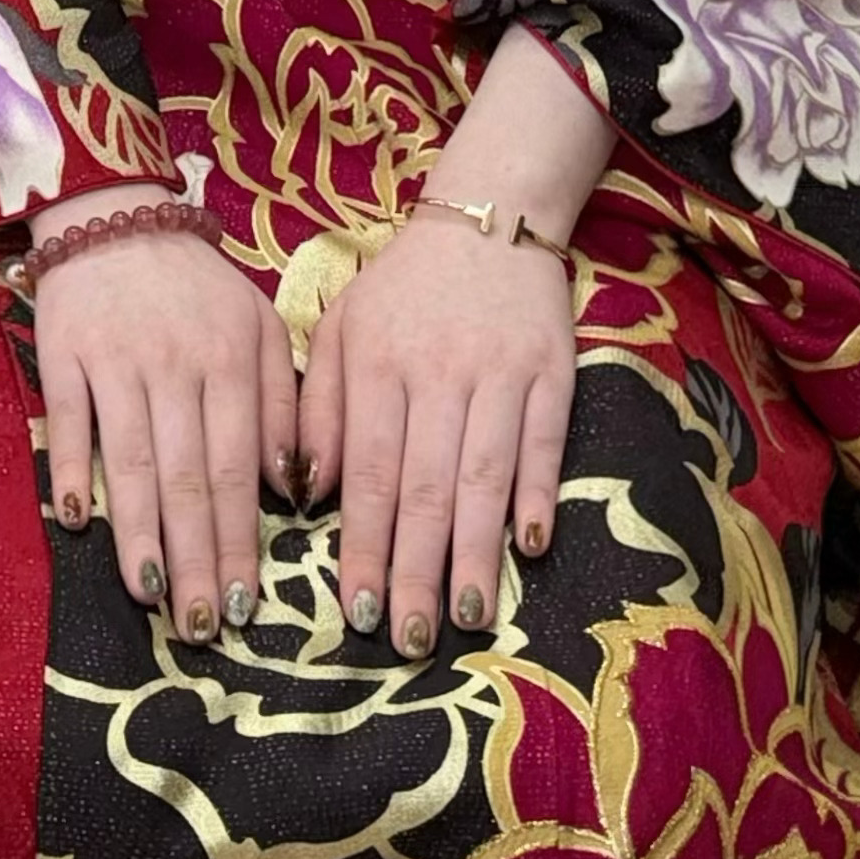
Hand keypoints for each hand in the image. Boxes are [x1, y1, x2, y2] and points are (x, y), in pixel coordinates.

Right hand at [32, 199, 302, 637]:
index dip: (241, 541)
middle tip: (201, 627)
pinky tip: (80, 523)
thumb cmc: (196, 285)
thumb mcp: (260, 324)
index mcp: (231, 361)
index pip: (239, 469)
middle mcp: (175, 365)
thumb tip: (294, 486)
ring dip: (140, 531)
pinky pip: (69, 421)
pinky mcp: (62, 353)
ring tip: (150, 593)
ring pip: (130, 460)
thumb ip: (283, 402)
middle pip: (187, 477)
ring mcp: (115, 360)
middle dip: (197, 558)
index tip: (247, 606)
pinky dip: (73, 471)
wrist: (116, 212)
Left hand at [297, 212, 574, 656]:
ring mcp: (498, 371)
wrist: (486, 220)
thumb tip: (307, 492)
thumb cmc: (402, 291)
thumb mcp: (341, 330)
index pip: (367, 470)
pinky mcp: (552, 370)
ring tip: (469, 615)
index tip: (354, 610)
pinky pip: (545, 440)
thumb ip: (319, 409)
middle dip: (416, 568)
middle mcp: (436, 371)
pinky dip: (539, 492)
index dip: (362, 543)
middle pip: (424, 484)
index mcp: (376, 364)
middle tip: (409, 638)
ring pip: (484, 473)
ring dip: (476, 549)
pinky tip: (532, 546)